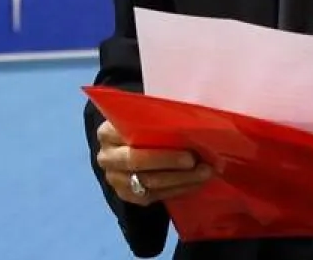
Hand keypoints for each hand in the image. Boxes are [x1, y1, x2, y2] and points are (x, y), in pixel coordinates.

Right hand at [95, 118, 212, 205]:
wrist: (134, 145)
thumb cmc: (147, 125)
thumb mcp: (147, 116)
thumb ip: (160, 118)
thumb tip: (191, 121)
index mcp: (108, 132)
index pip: (130, 134)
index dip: (157, 138)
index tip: (185, 139)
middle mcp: (107, 157)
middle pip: (137, 161)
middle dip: (170, 162)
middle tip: (196, 161)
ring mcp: (115, 179)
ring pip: (147, 183)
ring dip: (180, 179)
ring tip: (204, 172)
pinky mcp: (126, 195)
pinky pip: (152, 196)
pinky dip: (177, 189)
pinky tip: (195, 183)